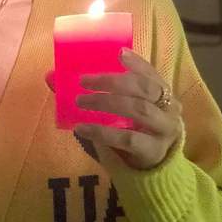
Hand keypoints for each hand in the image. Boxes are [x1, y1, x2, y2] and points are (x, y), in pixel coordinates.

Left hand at [46, 48, 183, 169]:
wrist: (148, 168)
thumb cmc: (130, 130)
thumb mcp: (115, 109)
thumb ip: (89, 92)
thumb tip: (51, 76)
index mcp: (162, 93)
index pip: (151, 73)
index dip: (137, 62)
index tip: (118, 53)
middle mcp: (170, 108)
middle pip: (145, 88)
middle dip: (113, 82)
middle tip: (83, 81)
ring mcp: (164, 130)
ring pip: (139, 109)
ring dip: (106, 102)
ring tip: (80, 102)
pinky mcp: (154, 150)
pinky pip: (127, 138)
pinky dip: (102, 131)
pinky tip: (82, 128)